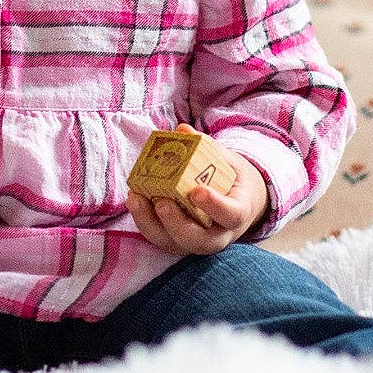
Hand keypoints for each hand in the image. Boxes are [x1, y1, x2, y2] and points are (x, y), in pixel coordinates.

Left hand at [127, 150, 269, 255]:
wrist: (236, 204)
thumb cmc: (231, 180)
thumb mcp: (228, 161)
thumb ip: (208, 147)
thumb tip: (182, 130)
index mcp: (238, 213)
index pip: (231, 215)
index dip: (214, 205)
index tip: (196, 192)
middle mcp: (218, 235)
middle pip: (199, 240)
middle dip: (176, 223)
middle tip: (162, 202)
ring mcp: (196, 242)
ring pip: (174, 243)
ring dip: (151, 223)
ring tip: (137, 198)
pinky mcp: (178, 241)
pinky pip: (159, 237)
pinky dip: (144, 220)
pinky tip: (134, 198)